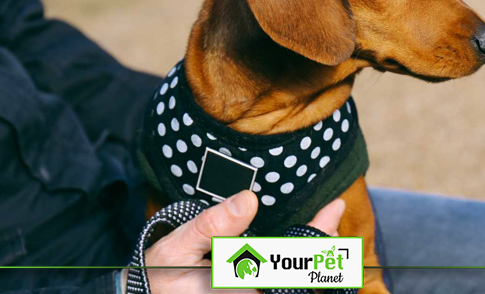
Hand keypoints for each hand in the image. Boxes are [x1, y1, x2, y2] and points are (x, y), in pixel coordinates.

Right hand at [122, 190, 345, 293]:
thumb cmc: (161, 273)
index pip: (290, 265)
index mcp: (239, 289)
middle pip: (301, 279)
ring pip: (296, 284)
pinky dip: (299, 263)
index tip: (333, 210)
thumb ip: (211, 226)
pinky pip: (281, 282)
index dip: (316, 238)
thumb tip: (248, 200)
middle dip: (323, 248)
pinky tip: (307, 242)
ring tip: (329, 223)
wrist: (150, 293)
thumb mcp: (176, 247)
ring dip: (316, 258)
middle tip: (334, 213)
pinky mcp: (251, 291)